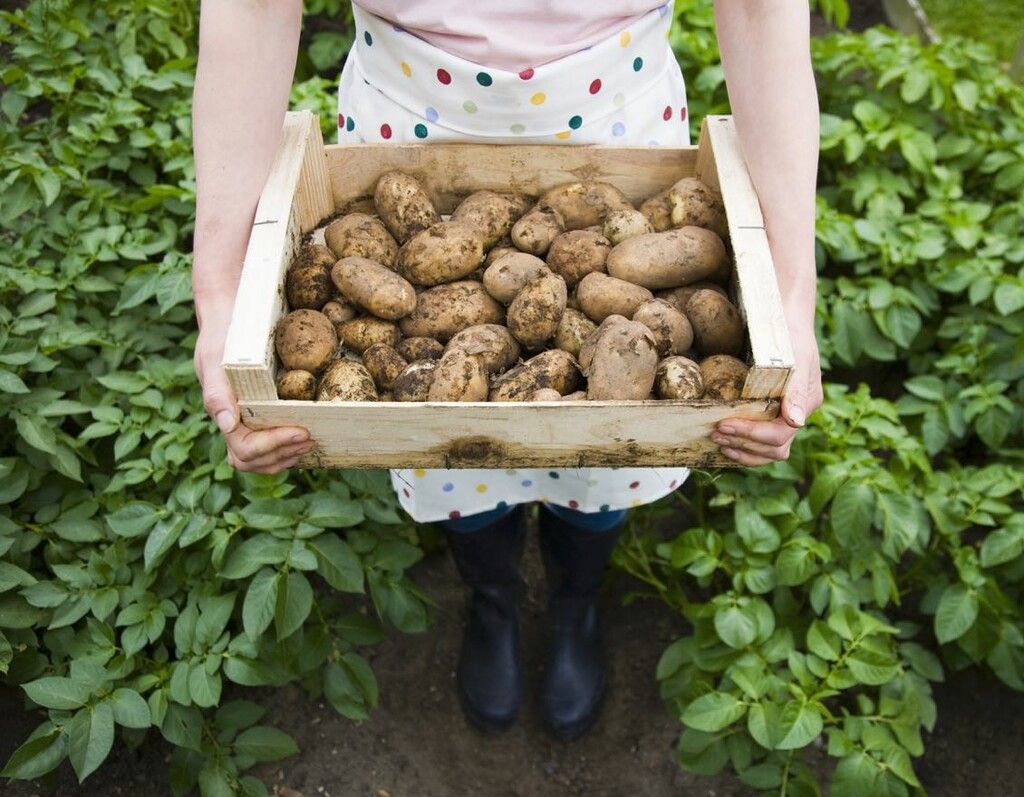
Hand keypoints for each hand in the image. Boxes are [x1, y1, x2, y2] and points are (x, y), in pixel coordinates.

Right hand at [194, 306, 313, 473]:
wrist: (228, 317)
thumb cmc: (221, 336)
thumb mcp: (214, 358)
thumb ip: (217, 392)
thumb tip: (227, 425)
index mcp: (222, 414)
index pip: (244, 449)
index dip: (272, 445)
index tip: (301, 431)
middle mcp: (233, 423)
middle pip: (252, 461)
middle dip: (282, 454)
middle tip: (311, 438)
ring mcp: (245, 421)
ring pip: (261, 460)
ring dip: (287, 456)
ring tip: (311, 440)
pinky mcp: (259, 414)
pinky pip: (271, 445)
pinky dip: (288, 448)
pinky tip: (306, 436)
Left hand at [710, 322, 821, 465]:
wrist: (784, 321)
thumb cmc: (791, 337)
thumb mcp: (798, 359)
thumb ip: (798, 392)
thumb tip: (797, 422)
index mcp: (804, 405)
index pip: (779, 436)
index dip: (751, 434)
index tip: (723, 424)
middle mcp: (795, 416)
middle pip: (772, 450)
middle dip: (743, 444)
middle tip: (715, 433)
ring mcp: (783, 417)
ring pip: (767, 451)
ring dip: (741, 450)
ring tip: (716, 439)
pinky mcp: (769, 414)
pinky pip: (759, 442)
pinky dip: (742, 445)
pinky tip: (724, 441)